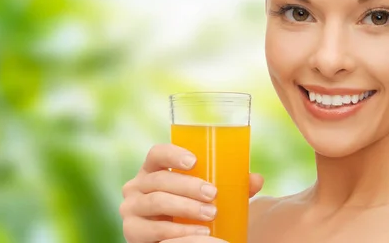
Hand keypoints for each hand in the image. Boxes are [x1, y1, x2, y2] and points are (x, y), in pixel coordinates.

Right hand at [120, 143, 263, 242]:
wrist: (171, 240)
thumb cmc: (190, 210)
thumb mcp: (206, 196)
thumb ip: (230, 186)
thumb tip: (256, 179)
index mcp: (153, 170)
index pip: (156, 153)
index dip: (172, 154)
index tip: (195, 161)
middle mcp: (136, 186)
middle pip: (160, 180)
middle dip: (188, 186)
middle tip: (213, 194)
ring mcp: (131, 209)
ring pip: (157, 202)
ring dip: (186, 208)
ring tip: (210, 214)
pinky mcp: (131, 232)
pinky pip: (154, 230)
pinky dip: (178, 232)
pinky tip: (198, 234)